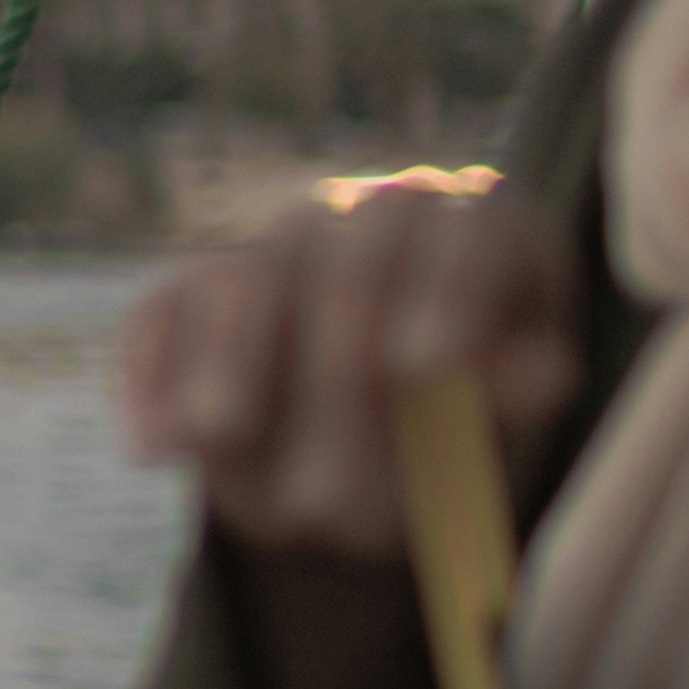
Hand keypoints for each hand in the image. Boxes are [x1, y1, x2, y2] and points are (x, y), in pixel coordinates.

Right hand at [119, 191, 581, 558]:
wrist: (388, 413)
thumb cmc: (466, 414)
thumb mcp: (509, 413)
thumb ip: (518, 395)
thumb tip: (542, 378)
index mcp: (477, 228)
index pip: (472, 234)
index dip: (446, 289)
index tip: (422, 364)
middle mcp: (370, 213)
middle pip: (345, 253)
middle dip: (329, 359)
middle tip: (326, 474)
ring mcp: (271, 247)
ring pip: (240, 278)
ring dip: (227, 356)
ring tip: (220, 431)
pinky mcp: (184, 295)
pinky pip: (152, 323)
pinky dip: (147, 379)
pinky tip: (153, 447)